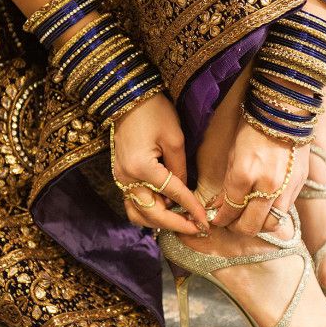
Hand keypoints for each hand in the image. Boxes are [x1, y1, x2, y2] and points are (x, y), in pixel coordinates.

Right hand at [111, 93, 207, 233]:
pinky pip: (133, 203)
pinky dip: (148, 212)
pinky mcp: (120, 175)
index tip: (205, 222)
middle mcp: (127, 178)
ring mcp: (120, 178)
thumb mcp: (174, 138)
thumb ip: (180, 168)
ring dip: (159, 223)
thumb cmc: (154, 112)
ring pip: (138, 214)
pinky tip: (165, 210)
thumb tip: (183, 191)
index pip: (172, 195)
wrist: (128, 97)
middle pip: (152, 213)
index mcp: (141, 168)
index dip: (191, 209)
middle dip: (176, 224)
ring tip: (182, 222)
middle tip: (197, 229)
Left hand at [211, 118, 309, 234]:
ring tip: (249, 217)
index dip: (220, 219)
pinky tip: (265, 206)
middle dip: (236, 227)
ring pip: (271, 224)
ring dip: (257, 225)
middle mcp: (266, 185)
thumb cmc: (253, 129)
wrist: (284, 112)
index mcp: (244, 174)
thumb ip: (228, 184)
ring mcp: (285, 187)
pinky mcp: (299, 185)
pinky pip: (285, 211)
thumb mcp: (233, 154)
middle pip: (250, 225)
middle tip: (231, 222)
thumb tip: (219, 206)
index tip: (216, 219)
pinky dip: (273, 214)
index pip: (230, 210)